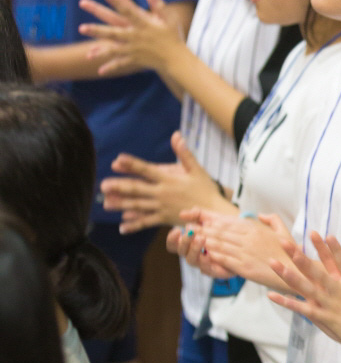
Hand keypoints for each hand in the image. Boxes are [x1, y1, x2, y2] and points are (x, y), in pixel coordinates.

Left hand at [80, 0, 182, 76]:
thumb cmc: (173, 37)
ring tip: (87, 53)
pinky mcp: (135, 59)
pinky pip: (121, 63)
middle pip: (113, 31)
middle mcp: (136, 36)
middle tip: (81, 27)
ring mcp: (134, 49)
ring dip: (99, 51)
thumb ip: (157, 2)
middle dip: (97, 30)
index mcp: (143, 23)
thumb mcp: (168, 18)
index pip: (128, 8)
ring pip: (113, 49)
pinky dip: (111, 67)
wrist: (178, 59)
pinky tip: (100, 71)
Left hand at [100, 133, 224, 232]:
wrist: (214, 213)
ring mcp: (162, 208)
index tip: (117, 160)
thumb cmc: (206, 189)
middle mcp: (162, 193)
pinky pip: (147, 222)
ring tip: (106, 204)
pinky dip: (135, 225)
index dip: (132, 164)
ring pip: (138, 206)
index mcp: (169, 179)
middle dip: (120, 187)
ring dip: (121, 205)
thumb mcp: (197, 169)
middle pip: (138, 189)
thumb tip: (176, 135)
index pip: (147, 170)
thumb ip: (184, 153)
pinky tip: (122, 227)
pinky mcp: (164, 219)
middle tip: (103, 185)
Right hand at [166, 220, 235, 280]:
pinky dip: (206, 262)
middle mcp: (194, 254)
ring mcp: (204, 264)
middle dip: (184, 242)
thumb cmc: (227, 230)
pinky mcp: (215, 271)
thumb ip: (198, 215)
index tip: (176, 230)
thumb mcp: (213, 218)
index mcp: (190, 242)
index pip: (175, 243)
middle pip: (181, 252)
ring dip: (194, 249)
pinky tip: (208, 254)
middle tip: (190, 232)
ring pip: (192, 260)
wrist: (247, 240)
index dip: (172, 238)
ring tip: (201, 238)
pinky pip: (207, 270)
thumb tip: (181, 214)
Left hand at [173, 208, 295, 289]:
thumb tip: (259, 214)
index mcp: (255, 229)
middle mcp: (248, 238)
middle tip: (188, 229)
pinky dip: (212, 256)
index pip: (228, 222)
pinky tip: (203, 253)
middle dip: (202, 230)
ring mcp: (245, 253)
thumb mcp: (283, 230)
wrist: (298, 270)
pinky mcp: (245, 267)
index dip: (211, 221)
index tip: (200, 221)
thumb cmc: (291, 252)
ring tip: (190, 239)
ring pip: (219, 244)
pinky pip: (225, 259)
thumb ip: (271, 219)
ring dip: (203, 241)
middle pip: (219, 232)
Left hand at [268, 232, 340, 357]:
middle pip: (318, 273)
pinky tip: (273, 295)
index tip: (324, 235)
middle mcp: (340, 294)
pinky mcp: (324, 319)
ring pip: (306, 288)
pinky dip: (288, 303)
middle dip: (302, 257)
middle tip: (287, 244)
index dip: (334, 249)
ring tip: (275, 264)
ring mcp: (330, 307)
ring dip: (289, 276)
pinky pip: (303, 309)